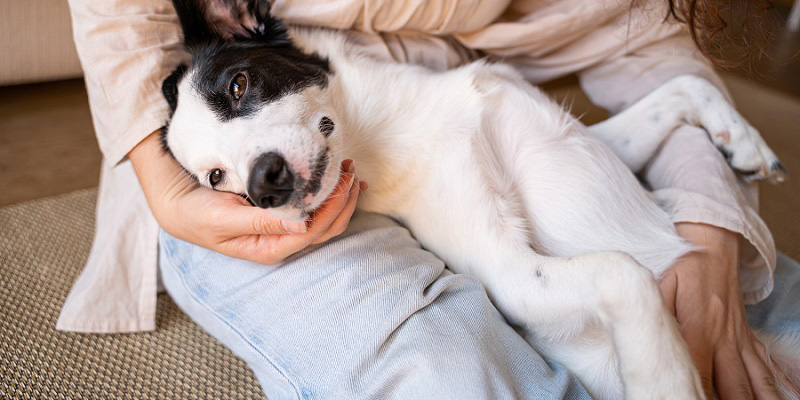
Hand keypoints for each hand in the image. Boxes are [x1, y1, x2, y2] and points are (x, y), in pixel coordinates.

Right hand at [129, 130, 365, 264]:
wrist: (179, 205)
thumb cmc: (197, 213)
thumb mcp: (223, 218)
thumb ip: (261, 223)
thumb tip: (299, 225)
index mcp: (268, 249)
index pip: (311, 231)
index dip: (332, 208)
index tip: (342, 181)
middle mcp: (280, 243)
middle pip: (325, 227)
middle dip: (343, 201)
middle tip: (351, 171)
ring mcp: (283, 231)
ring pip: (324, 220)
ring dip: (341, 197)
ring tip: (350, 172)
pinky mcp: (282, 216)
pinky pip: (315, 209)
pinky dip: (331, 195)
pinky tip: (344, 181)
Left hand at [659, 222, 795, 398]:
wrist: (713, 244)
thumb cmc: (684, 266)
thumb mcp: (662, 285)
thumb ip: (658, 314)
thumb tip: (648, 338)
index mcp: (698, 329)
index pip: (697, 372)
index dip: (694, 393)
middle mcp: (723, 339)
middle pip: (731, 386)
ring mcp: (738, 339)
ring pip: (753, 380)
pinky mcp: (746, 336)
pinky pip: (763, 367)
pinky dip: (769, 387)